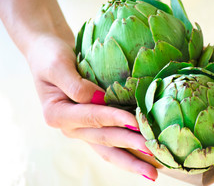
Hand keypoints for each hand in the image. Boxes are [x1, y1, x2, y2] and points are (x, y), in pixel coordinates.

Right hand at [26, 33, 157, 180]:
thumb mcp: (57, 65)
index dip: (114, 119)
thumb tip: (99, 100)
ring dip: (130, 159)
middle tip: (154, 158)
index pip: (92, 118)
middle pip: (104, 140)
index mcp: (58, 114)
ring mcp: (82, 128)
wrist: (47, 53)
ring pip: (108, 148)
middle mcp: (70, 127)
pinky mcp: (92, 125)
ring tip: (152, 172)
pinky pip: (110, 141)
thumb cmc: (50, 56)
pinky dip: (126, 149)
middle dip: (130, 148)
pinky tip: (143, 157)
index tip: (136, 122)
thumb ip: (75, 85)